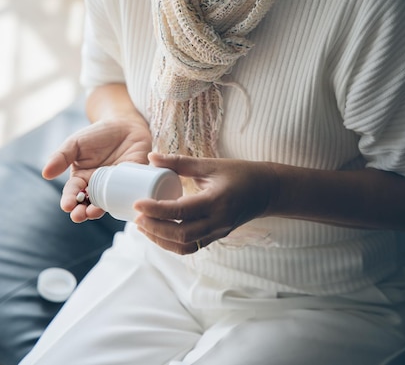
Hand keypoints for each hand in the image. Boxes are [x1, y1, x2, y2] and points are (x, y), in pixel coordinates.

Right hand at [43, 118, 151, 221]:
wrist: (124, 125)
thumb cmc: (97, 134)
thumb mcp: (75, 143)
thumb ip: (61, 157)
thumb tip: (45, 173)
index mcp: (82, 179)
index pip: (73, 193)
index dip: (69, 201)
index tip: (67, 206)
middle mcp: (97, 188)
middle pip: (88, 204)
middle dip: (82, 212)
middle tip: (79, 215)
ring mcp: (115, 187)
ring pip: (107, 204)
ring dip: (100, 210)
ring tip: (94, 212)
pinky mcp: (132, 183)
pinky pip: (127, 194)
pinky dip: (124, 200)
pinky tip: (120, 203)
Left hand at [134, 153, 278, 253]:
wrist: (267, 191)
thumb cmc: (240, 173)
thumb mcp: (210, 164)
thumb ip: (180, 162)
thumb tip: (151, 156)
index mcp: (216, 201)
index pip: (180, 210)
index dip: (156, 210)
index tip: (137, 203)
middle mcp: (218, 221)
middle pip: (180, 234)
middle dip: (154, 228)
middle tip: (136, 217)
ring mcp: (218, 232)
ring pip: (184, 245)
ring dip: (160, 239)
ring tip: (143, 227)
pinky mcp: (216, 237)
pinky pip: (190, 247)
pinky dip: (171, 244)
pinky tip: (158, 233)